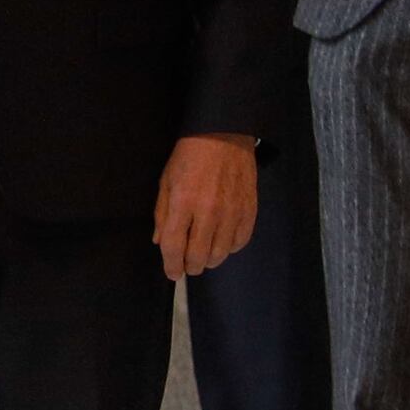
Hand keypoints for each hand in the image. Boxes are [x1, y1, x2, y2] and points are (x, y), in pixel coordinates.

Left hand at [154, 132, 258, 280]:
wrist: (223, 136)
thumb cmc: (189, 156)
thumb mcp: (166, 181)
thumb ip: (162, 214)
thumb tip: (160, 243)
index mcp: (183, 203)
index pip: (173, 246)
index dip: (171, 266)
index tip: (171, 273)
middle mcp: (208, 212)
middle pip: (198, 257)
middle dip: (189, 267)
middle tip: (186, 266)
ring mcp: (232, 213)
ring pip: (220, 254)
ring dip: (208, 260)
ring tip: (202, 255)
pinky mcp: (249, 211)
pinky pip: (240, 242)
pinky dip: (229, 249)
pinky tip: (221, 243)